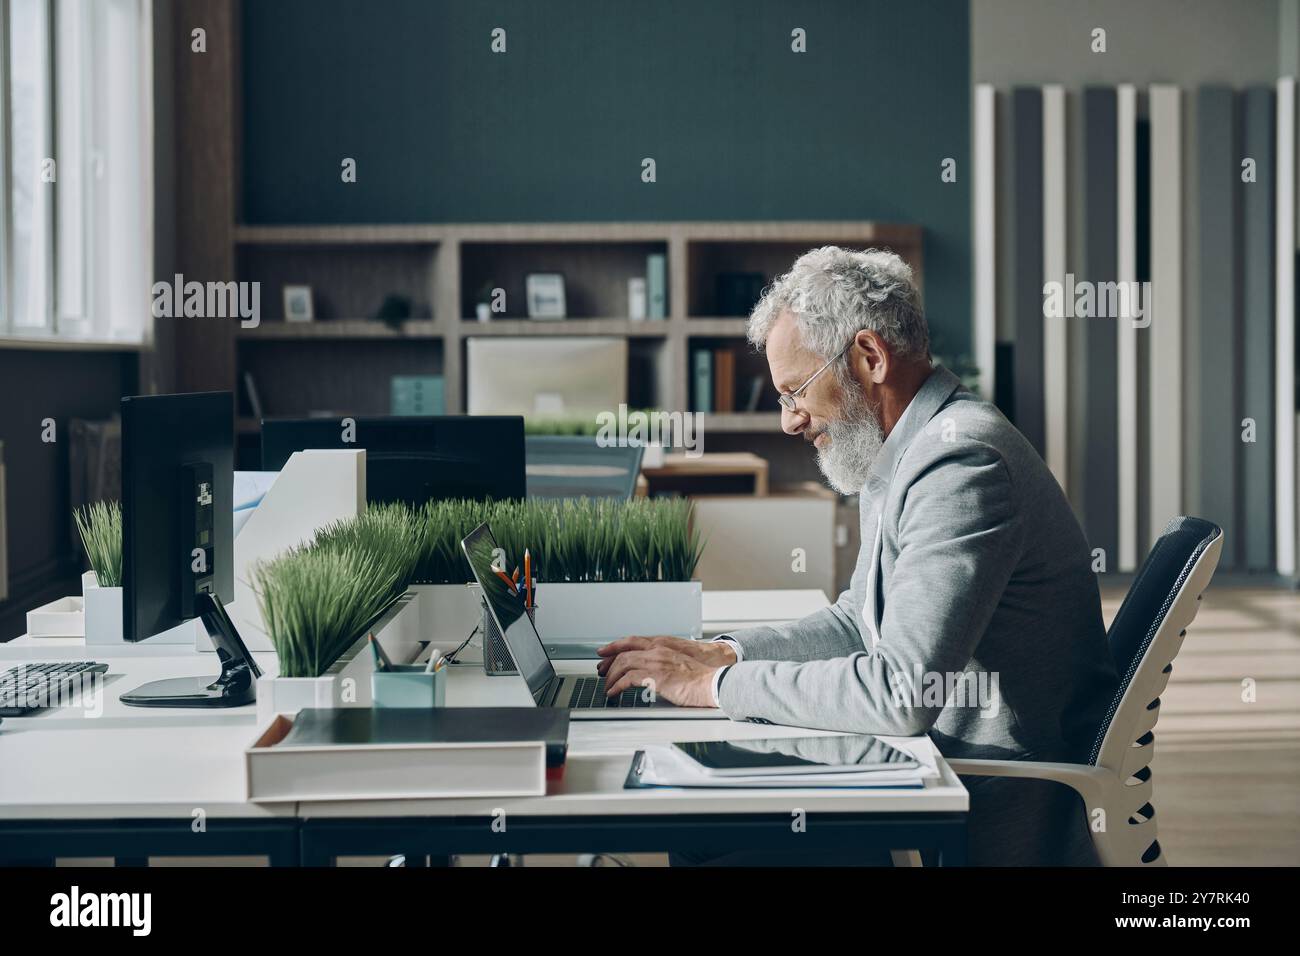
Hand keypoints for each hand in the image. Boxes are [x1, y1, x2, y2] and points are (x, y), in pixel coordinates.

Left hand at [595, 635, 736, 675]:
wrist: (712, 682)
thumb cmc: (699, 677)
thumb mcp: (678, 663)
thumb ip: (663, 663)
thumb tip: (651, 672)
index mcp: (662, 646)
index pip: (632, 641)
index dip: (614, 646)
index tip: (604, 652)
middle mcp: (657, 650)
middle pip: (624, 652)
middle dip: (609, 663)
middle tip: (601, 672)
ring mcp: (656, 662)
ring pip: (623, 664)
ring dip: (611, 676)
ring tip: (607, 686)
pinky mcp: (655, 677)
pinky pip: (628, 679)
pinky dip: (617, 686)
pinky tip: (614, 693)